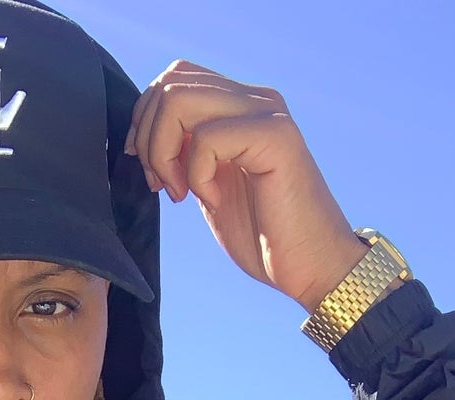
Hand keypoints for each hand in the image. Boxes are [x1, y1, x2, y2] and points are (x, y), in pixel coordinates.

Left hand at [126, 63, 364, 314]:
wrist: (310, 267)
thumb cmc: (263, 236)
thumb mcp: (208, 186)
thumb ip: (185, 153)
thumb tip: (144, 135)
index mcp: (239, 106)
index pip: (176, 78)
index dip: (146, 121)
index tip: (153, 172)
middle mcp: (255, 99)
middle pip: (172, 83)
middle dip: (148, 139)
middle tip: (163, 185)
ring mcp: (266, 114)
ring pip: (180, 100)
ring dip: (164, 153)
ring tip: (181, 192)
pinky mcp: (275, 137)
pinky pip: (206, 138)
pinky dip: (196, 175)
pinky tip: (214, 200)